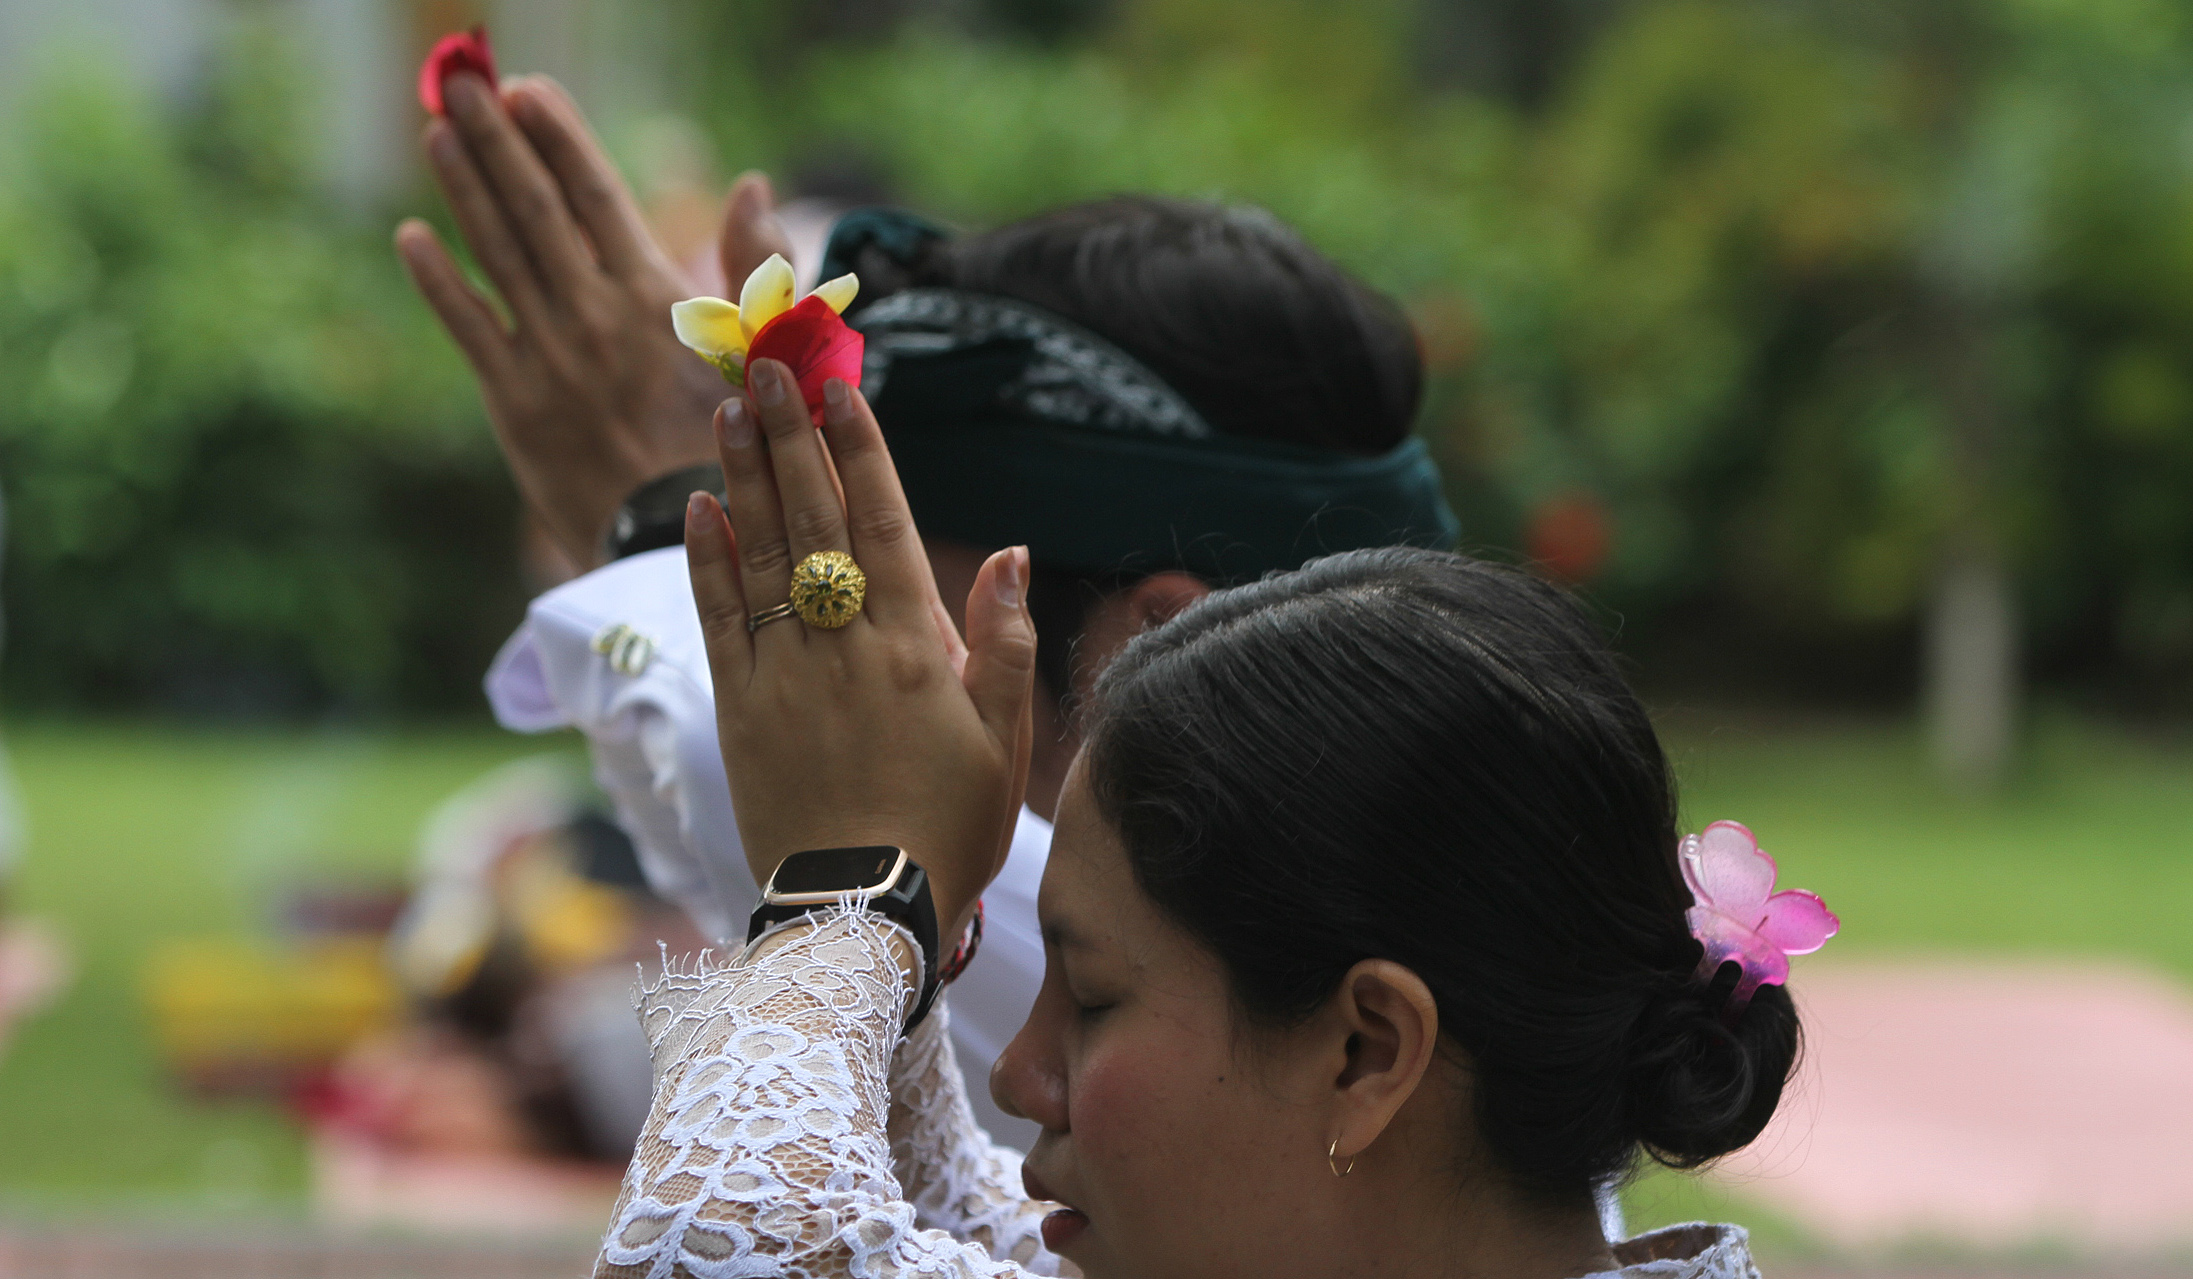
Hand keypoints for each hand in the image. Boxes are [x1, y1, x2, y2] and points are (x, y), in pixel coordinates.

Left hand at [395, 72, 793, 565]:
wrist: (684, 539)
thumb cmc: (740, 443)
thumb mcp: (772, 351)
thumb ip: (758, 265)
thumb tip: (751, 185)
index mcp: (658, 298)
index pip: (597, 197)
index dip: (559, 139)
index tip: (528, 88)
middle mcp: (596, 316)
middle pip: (535, 210)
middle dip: (497, 141)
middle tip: (462, 84)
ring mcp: (550, 358)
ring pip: (497, 254)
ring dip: (464, 187)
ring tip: (438, 130)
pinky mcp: (516, 403)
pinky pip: (469, 328)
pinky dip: (439, 280)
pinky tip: (411, 237)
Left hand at [684, 359, 1034, 933]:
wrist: (864, 910)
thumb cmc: (949, 827)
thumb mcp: (1003, 740)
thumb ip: (1004, 642)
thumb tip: (1008, 552)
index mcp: (914, 648)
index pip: (882, 524)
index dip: (860, 450)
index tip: (841, 388)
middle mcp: (844, 647)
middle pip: (814, 520)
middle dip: (790, 437)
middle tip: (768, 368)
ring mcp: (785, 675)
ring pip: (761, 555)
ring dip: (744, 477)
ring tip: (730, 410)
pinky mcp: (740, 710)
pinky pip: (719, 619)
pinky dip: (709, 559)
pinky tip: (702, 507)